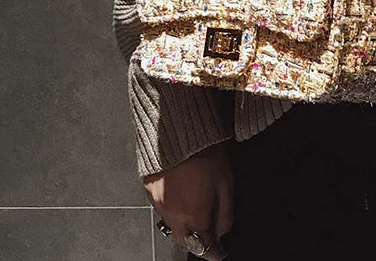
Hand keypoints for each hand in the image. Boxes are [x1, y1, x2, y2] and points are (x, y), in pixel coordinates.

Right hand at [143, 140, 233, 255]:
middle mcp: (172, 215)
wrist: (177, 128)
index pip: (204, 247)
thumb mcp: (226, 183)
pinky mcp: (148, 191)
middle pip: (185, 242)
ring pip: (172, 226)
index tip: (221, 252)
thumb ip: (225, 213)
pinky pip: (162, 209)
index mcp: (193, 216)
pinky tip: (183, 196)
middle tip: (209, 235)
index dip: (215, 252)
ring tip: (197, 212)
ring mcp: (157, 203)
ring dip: (185, 225)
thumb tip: (223, 232)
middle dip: (198, 242)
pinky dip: (173, 209)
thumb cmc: (206, 151)